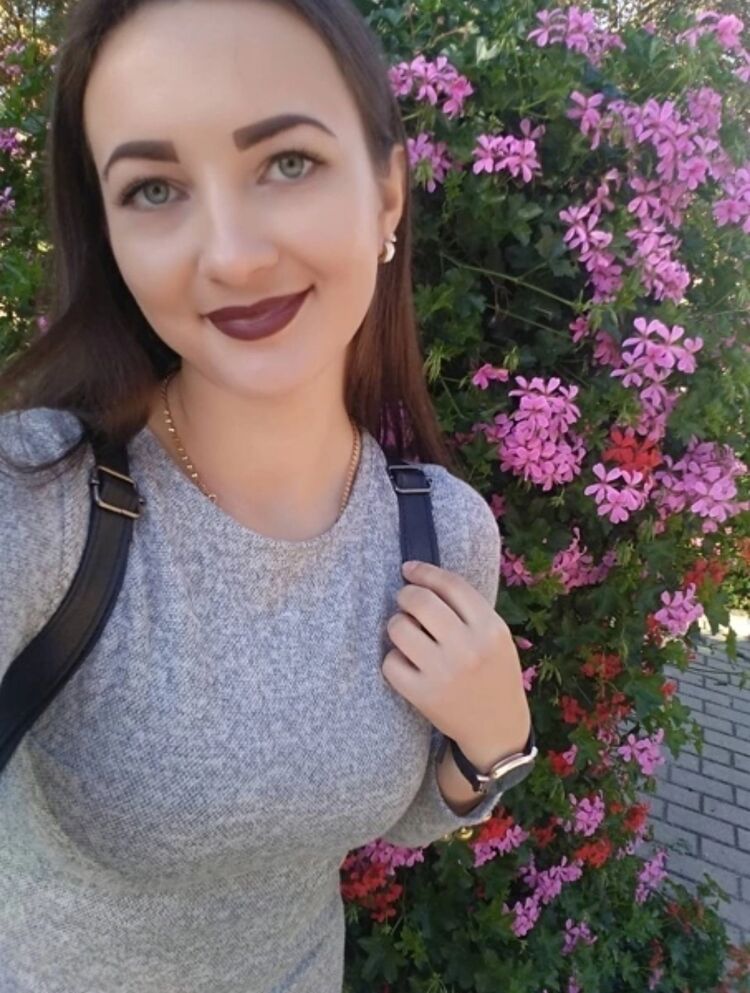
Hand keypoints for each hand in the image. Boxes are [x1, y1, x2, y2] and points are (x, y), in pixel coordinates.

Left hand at [381, 560, 530, 767]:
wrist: (497, 728)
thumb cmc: (493, 673)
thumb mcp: (496, 637)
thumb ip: (468, 608)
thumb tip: (422, 577)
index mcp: (490, 628)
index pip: (450, 584)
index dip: (424, 571)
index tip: (409, 568)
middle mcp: (468, 648)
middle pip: (419, 601)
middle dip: (405, 595)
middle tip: (405, 601)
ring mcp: (444, 672)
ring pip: (398, 627)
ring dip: (397, 625)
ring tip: (407, 634)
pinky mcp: (423, 695)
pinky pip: (390, 662)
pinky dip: (394, 659)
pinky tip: (407, 664)